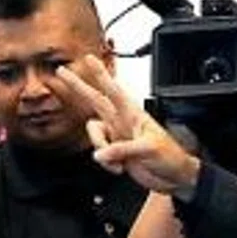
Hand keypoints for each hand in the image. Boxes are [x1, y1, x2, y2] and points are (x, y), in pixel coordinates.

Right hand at [49, 52, 201, 193]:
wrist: (174, 177)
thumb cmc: (170, 156)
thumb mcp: (149, 149)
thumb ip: (122, 150)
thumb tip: (100, 153)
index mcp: (133, 114)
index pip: (113, 90)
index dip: (101, 74)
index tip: (89, 60)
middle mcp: (122, 122)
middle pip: (95, 100)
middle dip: (78, 86)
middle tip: (62, 73)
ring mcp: (117, 137)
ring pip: (94, 133)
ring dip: (100, 147)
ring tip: (116, 162)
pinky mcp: (115, 153)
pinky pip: (99, 154)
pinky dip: (106, 164)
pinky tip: (120, 168)